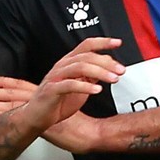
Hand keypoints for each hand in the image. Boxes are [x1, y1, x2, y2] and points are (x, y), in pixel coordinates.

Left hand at [0, 79, 103, 153]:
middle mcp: (40, 100)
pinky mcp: (38, 120)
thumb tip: (47, 108)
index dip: (5, 81)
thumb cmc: (82, 124)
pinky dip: (2, 112)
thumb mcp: (67, 109)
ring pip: (11, 102)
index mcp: (46, 94)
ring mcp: (39, 111)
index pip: (21, 85)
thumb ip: (55, 106)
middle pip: (12, 92)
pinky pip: (15, 115)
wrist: (91, 133)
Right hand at [7, 37, 123, 136]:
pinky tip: (97, 90)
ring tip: (113, 79)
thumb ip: (93, 74)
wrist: (38, 117)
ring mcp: (56, 77)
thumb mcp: (80, 85)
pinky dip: (85, 87)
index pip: (86, 45)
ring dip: (100, 72)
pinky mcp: (51, 90)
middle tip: (121, 70)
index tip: (118, 43)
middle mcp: (62, 66)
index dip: (102, 42)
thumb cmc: (57, 101)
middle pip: (86, 56)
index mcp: (69, 62)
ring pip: (79, 67)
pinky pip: (69, 85)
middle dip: (106, 62)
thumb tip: (109, 63)